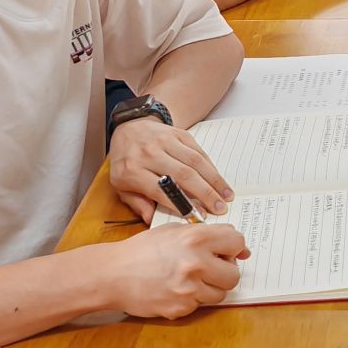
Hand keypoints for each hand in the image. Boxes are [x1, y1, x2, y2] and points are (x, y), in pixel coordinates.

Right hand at [103, 221, 247, 318]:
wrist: (113, 274)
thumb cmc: (142, 250)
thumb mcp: (174, 231)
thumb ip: (207, 236)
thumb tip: (240, 249)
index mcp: (196, 238)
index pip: (237, 242)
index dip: (233, 248)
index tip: (227, 252)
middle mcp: (196, 263)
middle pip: (234, 274)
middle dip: (224, 272)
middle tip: (209, 268)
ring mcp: (189, 289)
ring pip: (220, 294)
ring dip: (210, 288)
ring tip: (190, 279)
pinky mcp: (181, 308)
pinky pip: (200, 305)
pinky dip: (192, 299)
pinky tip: (176, 289)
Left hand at [108, 117, 233, 221]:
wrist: (129, 128)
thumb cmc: (126, 162)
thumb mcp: (121, 186)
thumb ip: (137, 203)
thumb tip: (151, 220)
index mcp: (132, 170)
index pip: (160, 190)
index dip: (181, 204)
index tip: (199, 216)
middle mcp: (149, 153)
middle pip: (183, 175)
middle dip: (205, 194)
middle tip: (220, 208)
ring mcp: (165, 141)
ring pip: (195, 162)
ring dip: (214, 180)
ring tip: (226, 195)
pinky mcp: (178, 134)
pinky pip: (198, 151)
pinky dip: (211, 167)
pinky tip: (219, 180)